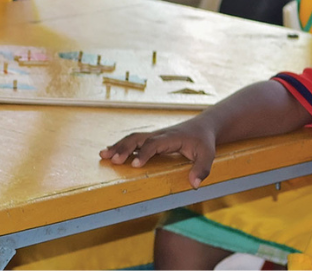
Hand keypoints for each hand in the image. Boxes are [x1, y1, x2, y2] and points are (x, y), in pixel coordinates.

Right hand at [100, 119, 216, 188]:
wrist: (201, 126)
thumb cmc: (204, 141)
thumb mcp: (208, 155)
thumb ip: (202, 169)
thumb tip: (194, 184)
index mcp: (171, 138)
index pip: (154, 144)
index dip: (144, 153)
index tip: (135, 165)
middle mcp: (159, 135)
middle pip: (138, 138)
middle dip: (124, 148)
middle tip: (113, 160)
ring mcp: (153, 136)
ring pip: (132, 138)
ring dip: (118, 146)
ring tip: (103, 155)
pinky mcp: (151, 139)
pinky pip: (133, 141)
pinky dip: (120, 146)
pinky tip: (109, 153)